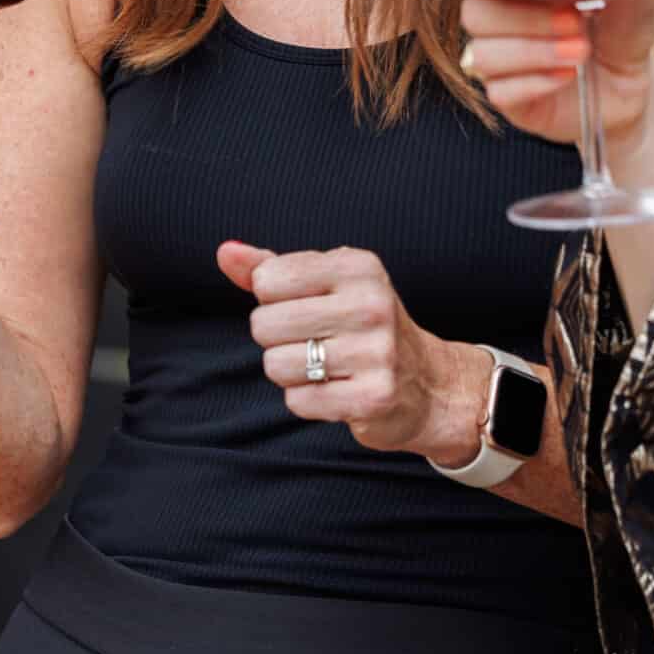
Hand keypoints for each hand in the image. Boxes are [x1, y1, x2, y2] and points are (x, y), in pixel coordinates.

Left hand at [221, 241, 492, 465]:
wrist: (428, 383)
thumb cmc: (360, 326)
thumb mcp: (323, 285)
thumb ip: (268, 267)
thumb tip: (225, 252)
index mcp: (357, 267)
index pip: (266, 280)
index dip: (271, 300)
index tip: (304, 306)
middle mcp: (371, 304)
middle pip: (264, 324)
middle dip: (275, 339)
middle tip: (312, 341)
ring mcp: (377, 352)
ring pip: (276, 365)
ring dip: (290, 372)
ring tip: (324, 366)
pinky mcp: (374, 397)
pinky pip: (298, 401)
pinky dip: (307, 400)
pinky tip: (336, 390)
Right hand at [425, 0, 653, 154]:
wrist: (634, 86)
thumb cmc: (625, 29)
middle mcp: (498, 15)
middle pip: (474, 10)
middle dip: (526, 17)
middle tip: (576, 20)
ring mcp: (498, 58)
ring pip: (484, 53)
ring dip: (536, 52)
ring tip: (582, 51)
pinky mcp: (505, 97)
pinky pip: (499, 90)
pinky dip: (538, 83)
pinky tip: (568, 77)